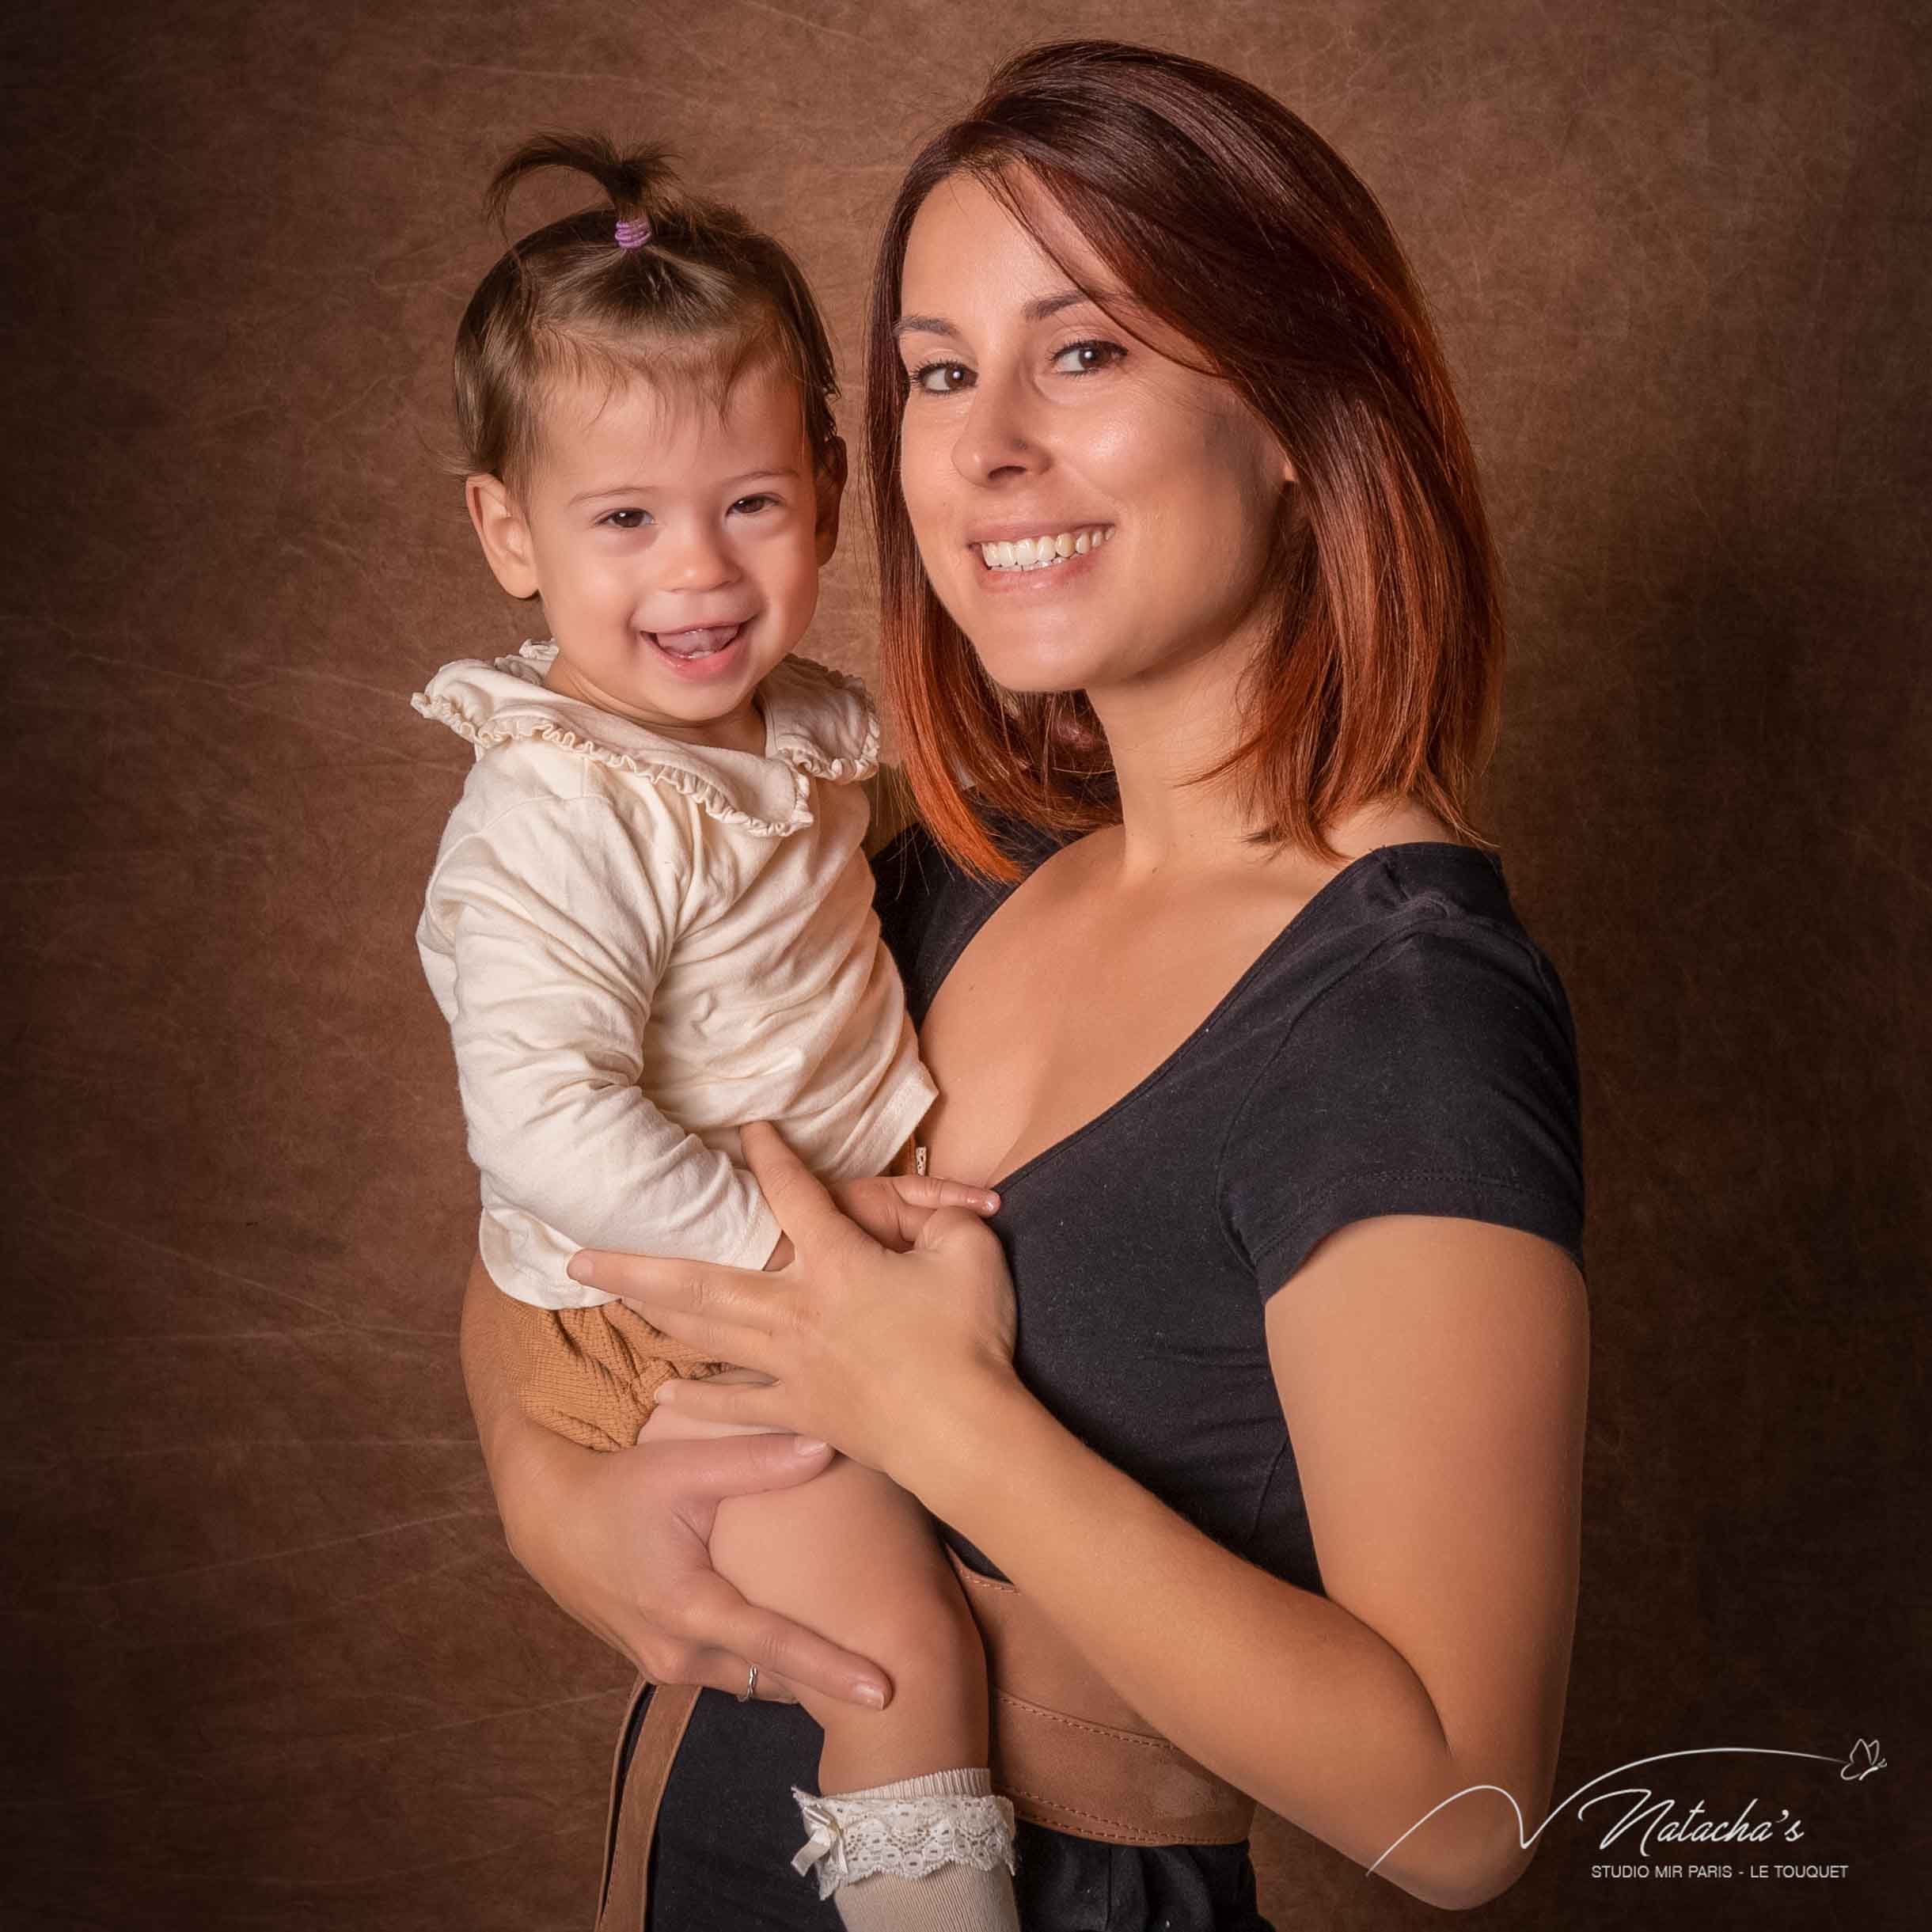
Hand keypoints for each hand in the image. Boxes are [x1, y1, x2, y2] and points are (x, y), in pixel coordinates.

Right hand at [491, 1398, 893, 1707]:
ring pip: (748, 1676)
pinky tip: (796, 1641)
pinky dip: (760, 1659)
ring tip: (857, 1661)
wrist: (549, 1520)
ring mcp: (666, 1664)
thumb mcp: (682, 1468)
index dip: (833, 1668)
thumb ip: (756, 1460)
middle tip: (893, 1672)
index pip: (776, 1646)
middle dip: (825, 1679)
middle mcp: (679, 1652)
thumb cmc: (615, 1489)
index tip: (887, 1689)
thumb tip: (827, 1446)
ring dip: (792, 1671)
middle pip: (770, 1674)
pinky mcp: (660, 1659)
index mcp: (688, 1608)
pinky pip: (725, 1668)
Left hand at [571, 1121, 1022, 1486]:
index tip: (748, 1129)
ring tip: (606, 1298)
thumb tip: (940, 1202)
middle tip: (578, 1252)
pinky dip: (696, 1400)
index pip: (791, 1196)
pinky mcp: (800, 1411)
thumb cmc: (969, 1338)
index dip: (770, 1158)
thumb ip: (942, 1216)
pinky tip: (661, 1394)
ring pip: (704, 1334)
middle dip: (637, 1261)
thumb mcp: (968, 1252)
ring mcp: (789, 1366)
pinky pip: (735, 1405)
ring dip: (651, 1313)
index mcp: (834, 1263)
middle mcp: (794, 1311)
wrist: (965, 1434)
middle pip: (700, 1279)